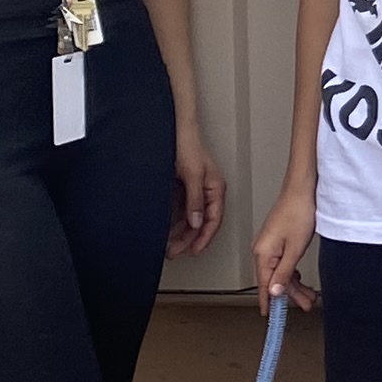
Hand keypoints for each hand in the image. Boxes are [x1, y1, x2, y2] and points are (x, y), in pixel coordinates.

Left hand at [169, 133, 226, 257]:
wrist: (174, 130)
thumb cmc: (187, 145)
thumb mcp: (193, 175)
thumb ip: (196, 200)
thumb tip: (197, 222)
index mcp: (215, 188)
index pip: (213, 220)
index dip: (204, 237)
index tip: (193, 250)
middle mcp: (206, 192)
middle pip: (201, 222)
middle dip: (189, 239)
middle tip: (176, 251)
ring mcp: (194, 191)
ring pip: (190, 218)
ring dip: (181, 233)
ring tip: (170, 245)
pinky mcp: (182, 188)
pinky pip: (180, 211)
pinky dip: (174, 222)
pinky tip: (166, 230)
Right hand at [251, 185, 319, 307]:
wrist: (302, 190)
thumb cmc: (298, 212)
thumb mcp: (294, 248)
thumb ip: (284, 272)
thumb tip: (274, 291)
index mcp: (262, 253)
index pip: (264, 284)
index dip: (268, 302)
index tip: (271, 316)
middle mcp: (262, 250)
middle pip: (274, 280)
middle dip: (290, 294)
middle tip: (306, 304)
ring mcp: (270, 245)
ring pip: (280, 272)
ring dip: (294, 284)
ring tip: (309, 295)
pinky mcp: (278, 240)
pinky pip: (282, 262)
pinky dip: (292, 272)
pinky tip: (300, 278)